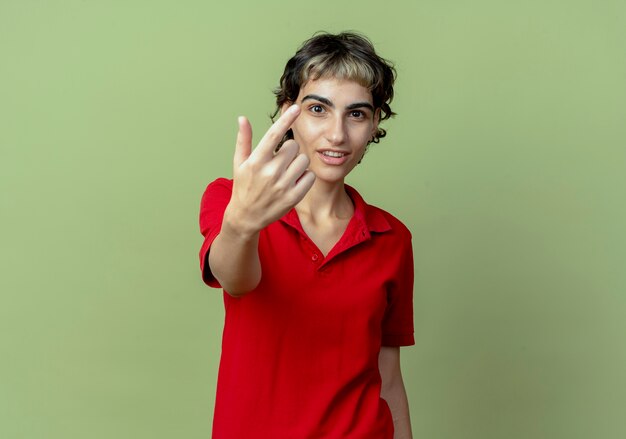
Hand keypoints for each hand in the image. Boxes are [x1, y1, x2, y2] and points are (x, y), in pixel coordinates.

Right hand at [224, 104, 315, 235]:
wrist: (246, 217)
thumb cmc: (243, 186)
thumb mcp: (239, 163)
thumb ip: (244, 140)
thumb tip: (243, 118)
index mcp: (256, 161)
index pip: (273, 135)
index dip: (286, 119)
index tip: (296, 107)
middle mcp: (270, 172)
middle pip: (293, 146)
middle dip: (289, 150)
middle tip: (281, 160)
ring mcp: (282, 186)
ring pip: (303, 160)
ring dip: (298, 162)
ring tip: (287, 171)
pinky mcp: (293, 197)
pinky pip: (310, 176)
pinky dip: (305, 176)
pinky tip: (294, 180)